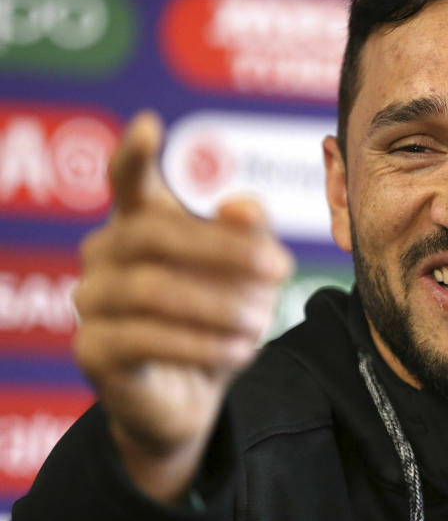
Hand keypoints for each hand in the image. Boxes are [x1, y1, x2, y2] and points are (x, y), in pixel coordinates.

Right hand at [73, 111, 292, 499]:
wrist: (193, 396)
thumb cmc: (218, 315)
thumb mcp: (248, 273)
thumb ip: (250, 233)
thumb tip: (239, 203)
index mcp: (140, 222)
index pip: (127, 180)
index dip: (134, 154)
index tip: (147, 124)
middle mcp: (105, 254)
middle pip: (154, 234)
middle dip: (225, 251)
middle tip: (283, 269)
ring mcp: (92, 302)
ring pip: (153, 290)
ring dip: (219, 306)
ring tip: (264, 321)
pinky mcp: (93, 351)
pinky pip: (146, 339)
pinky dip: (202, 343)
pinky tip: (243, 350)